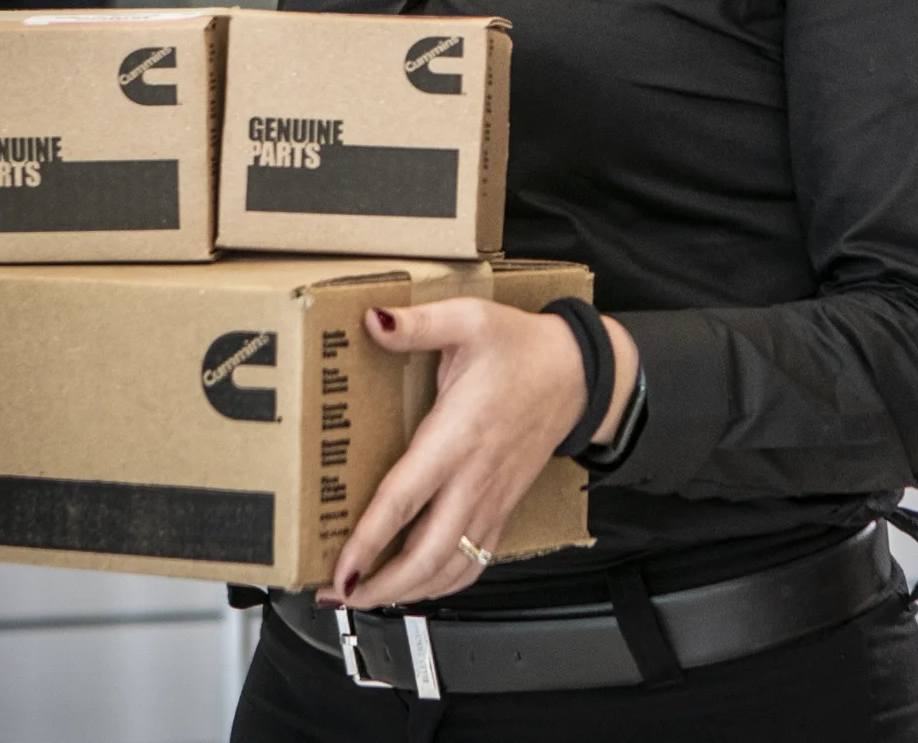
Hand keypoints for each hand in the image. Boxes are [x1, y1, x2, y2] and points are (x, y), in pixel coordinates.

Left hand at [325, 298, 636, 610]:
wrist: (579, 372)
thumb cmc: (523, 348)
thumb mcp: (470, 320)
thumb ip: (419, 324)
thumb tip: (374, 322)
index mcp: (458, 436)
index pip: (405, 500)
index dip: (368, 542)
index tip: (339, 570)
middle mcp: (475, 478)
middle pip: (428, 554)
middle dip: (380, 586)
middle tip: (338, 594)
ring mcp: (491, 498)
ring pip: (452, 567)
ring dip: (408, 592)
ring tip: (367, 597)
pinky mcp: (503, 506)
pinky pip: (476, 561)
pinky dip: (444, 584)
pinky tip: (419, 585)